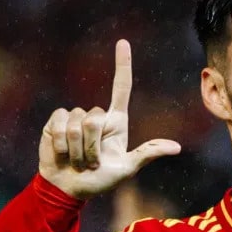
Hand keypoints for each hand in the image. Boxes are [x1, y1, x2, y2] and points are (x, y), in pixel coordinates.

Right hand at [39, 40, 180, 198]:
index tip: (123, 43)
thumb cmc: (100, 181)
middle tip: (91, 162)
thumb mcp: (127, 169)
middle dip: (93, 146)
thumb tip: (176, 147)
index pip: (121, 88)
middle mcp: (95, 116)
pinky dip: (62, 144)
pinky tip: (62, 154)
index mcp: (116, 122)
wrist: (69, 188)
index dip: (122, 65)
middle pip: (96, 117)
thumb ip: (147, 154)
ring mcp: (74, 117)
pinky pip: (59, 123)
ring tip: (77, 160)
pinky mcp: (55, 122)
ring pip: (78, 123)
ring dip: (78, 149)